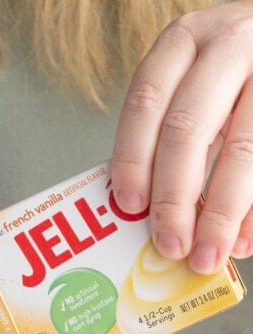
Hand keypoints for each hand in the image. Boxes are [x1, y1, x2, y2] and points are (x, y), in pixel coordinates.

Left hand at [111, 1, 252, 273]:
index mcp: (185, 42)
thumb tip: (141, 215)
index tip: (130, 206)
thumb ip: (166, 137)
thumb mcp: (191, 87)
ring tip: (208, 255)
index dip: (134, 158)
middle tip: (170, 245)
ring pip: (244, 150)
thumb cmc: (227, 80)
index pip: (147, 102)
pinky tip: (245, 241)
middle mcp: (229, 45)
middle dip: (175, 197)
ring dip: (221, 213)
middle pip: (188, 129)